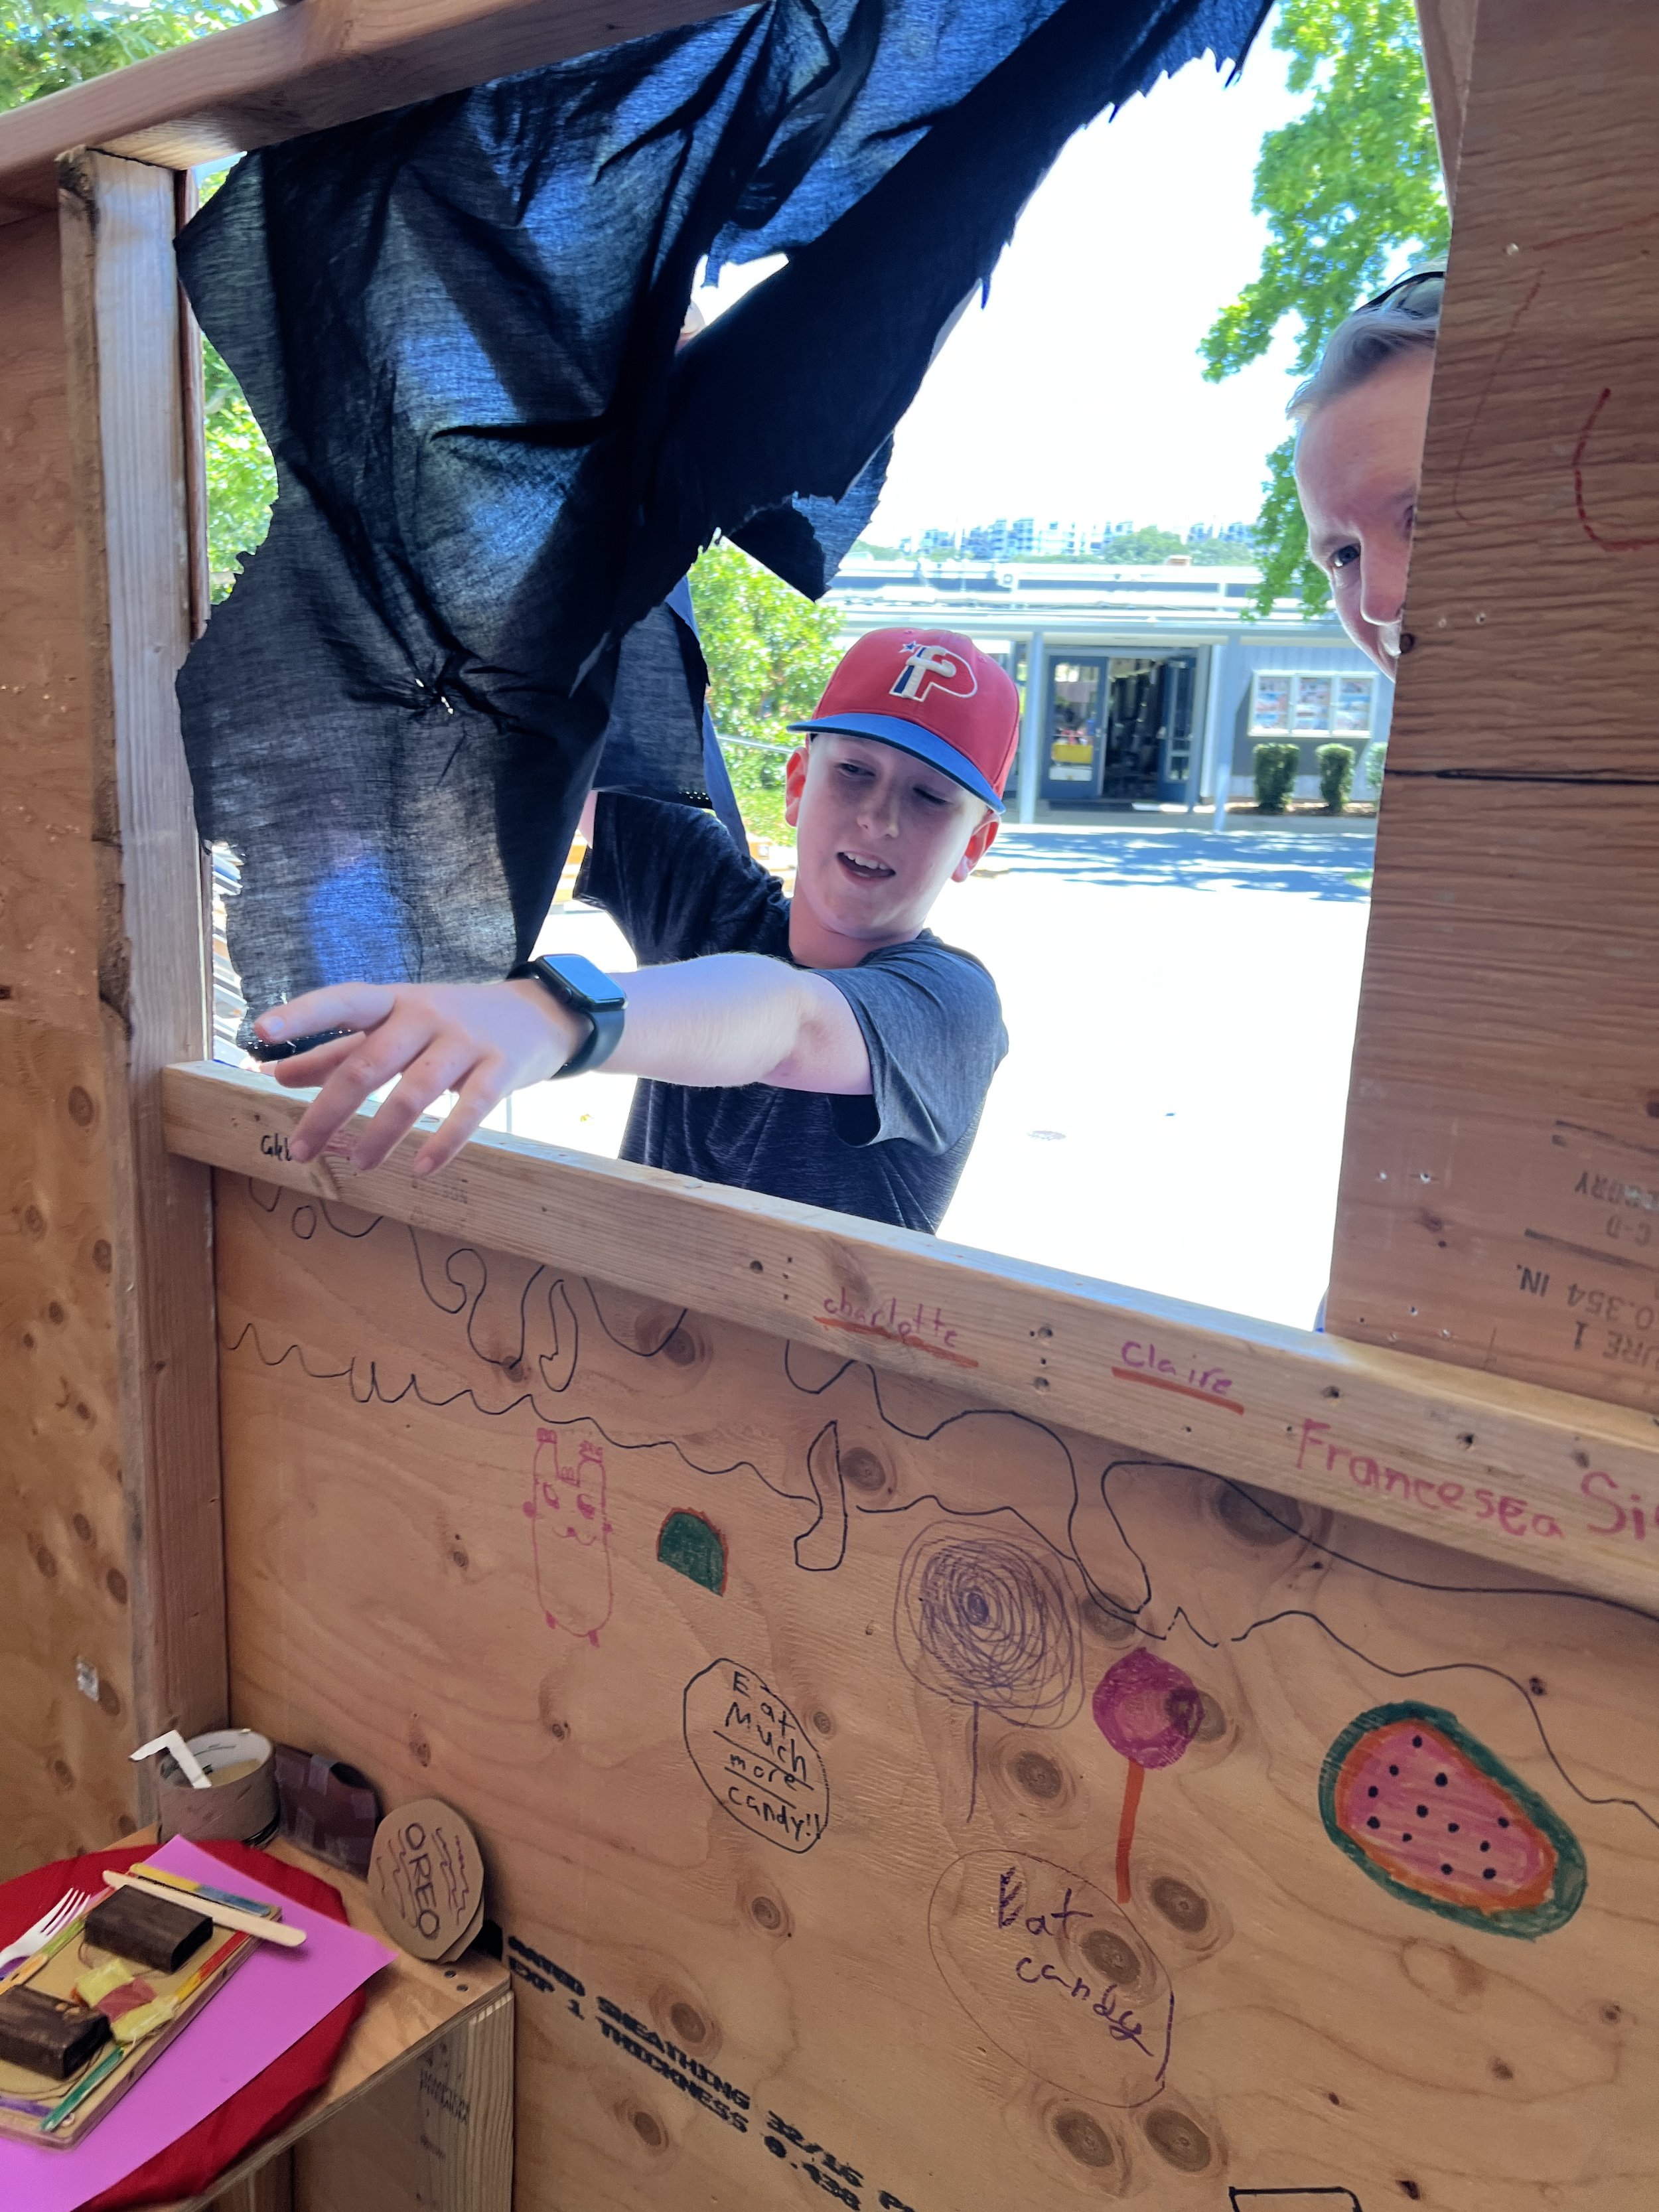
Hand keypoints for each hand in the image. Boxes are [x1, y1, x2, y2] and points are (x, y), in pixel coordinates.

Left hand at [253, 979, 586, 1175]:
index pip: (343, 1002)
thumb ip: (338, 1051)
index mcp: (394, 1002)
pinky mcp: (502, 1067)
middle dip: (329, 1110)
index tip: (261, 1033)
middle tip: (299, 1151)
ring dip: (382, 1132)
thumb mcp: (395, 1028)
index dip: (303, 1016)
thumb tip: (276, 1074)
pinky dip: (445, 1141)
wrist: (538, 1014)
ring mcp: (466, 1040)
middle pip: (369, 1062)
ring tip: (358, 1165)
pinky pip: (472, 1108)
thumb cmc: (450, 1024)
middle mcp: (426, 1014)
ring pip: (416, 1091)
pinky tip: (423, 1168)